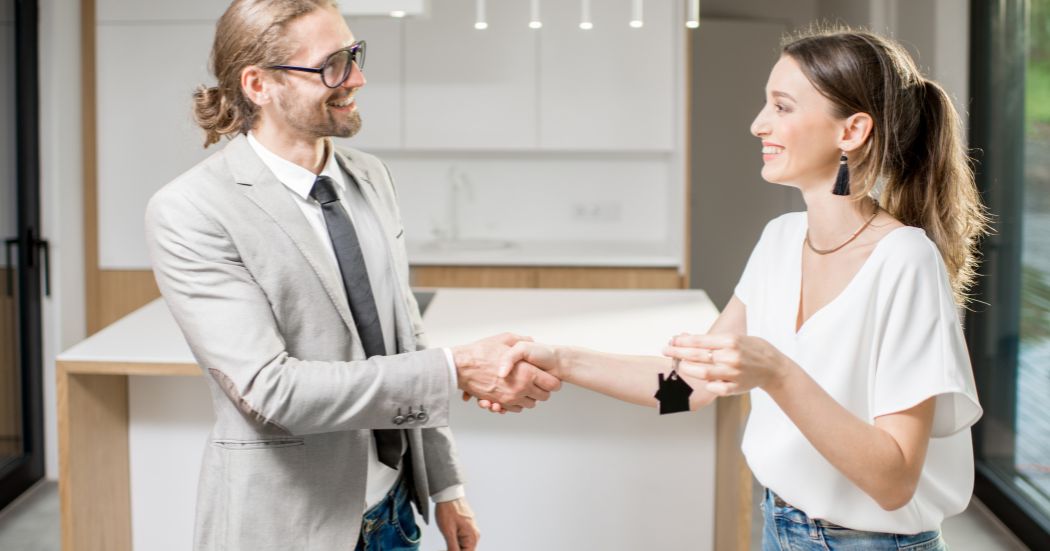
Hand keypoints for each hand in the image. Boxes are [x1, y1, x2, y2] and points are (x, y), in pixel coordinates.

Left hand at [435, 497, 479, 550]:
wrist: (448, 494)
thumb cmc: (449, 509)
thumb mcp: (448, 531)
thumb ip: (453, 547)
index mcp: (472, 537)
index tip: (446, 550)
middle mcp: (474, 534)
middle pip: (465, 550)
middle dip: (454, 550)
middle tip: (444, 546)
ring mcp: (471, 530)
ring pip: (462, 545)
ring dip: (454, 546)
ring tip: (445, 541)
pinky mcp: (466, 527)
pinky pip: (461, 539)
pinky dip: (454, 541)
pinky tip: (447, 536)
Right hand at [452, 333, 561, 410]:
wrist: (461, 366)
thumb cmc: (481, 353)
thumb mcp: (505, 339)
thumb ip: (522, 340)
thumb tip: (531, 340)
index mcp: (527, 372)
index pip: (552, 385)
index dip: (553, 381)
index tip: (549, 377)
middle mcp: (521, 387)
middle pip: (544, 397)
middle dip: (543, 390)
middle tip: (538, 382)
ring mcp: (511, 397)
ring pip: (531, 404)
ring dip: (530, 397)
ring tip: (525, 387)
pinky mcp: (500, 403)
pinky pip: (516, 408)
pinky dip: (517, 403)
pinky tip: (514, 393)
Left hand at [662, 333, 790, 395]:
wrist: (774, 368)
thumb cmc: (752, 349)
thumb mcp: (735, 337)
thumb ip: (712, 340)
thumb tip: (684, 337)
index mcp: (730, 341)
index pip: (699, 341)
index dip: (682, 341)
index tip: (671, 341)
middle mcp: (731, 357)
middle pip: (697, 356)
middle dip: (678, 353)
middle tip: (666, 351)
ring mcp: (733, 373)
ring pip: (702, 373)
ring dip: (686, 368)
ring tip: (678, 365)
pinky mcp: (736, 387)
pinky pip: (715, 388)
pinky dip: (705, 384)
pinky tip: (699, 381)